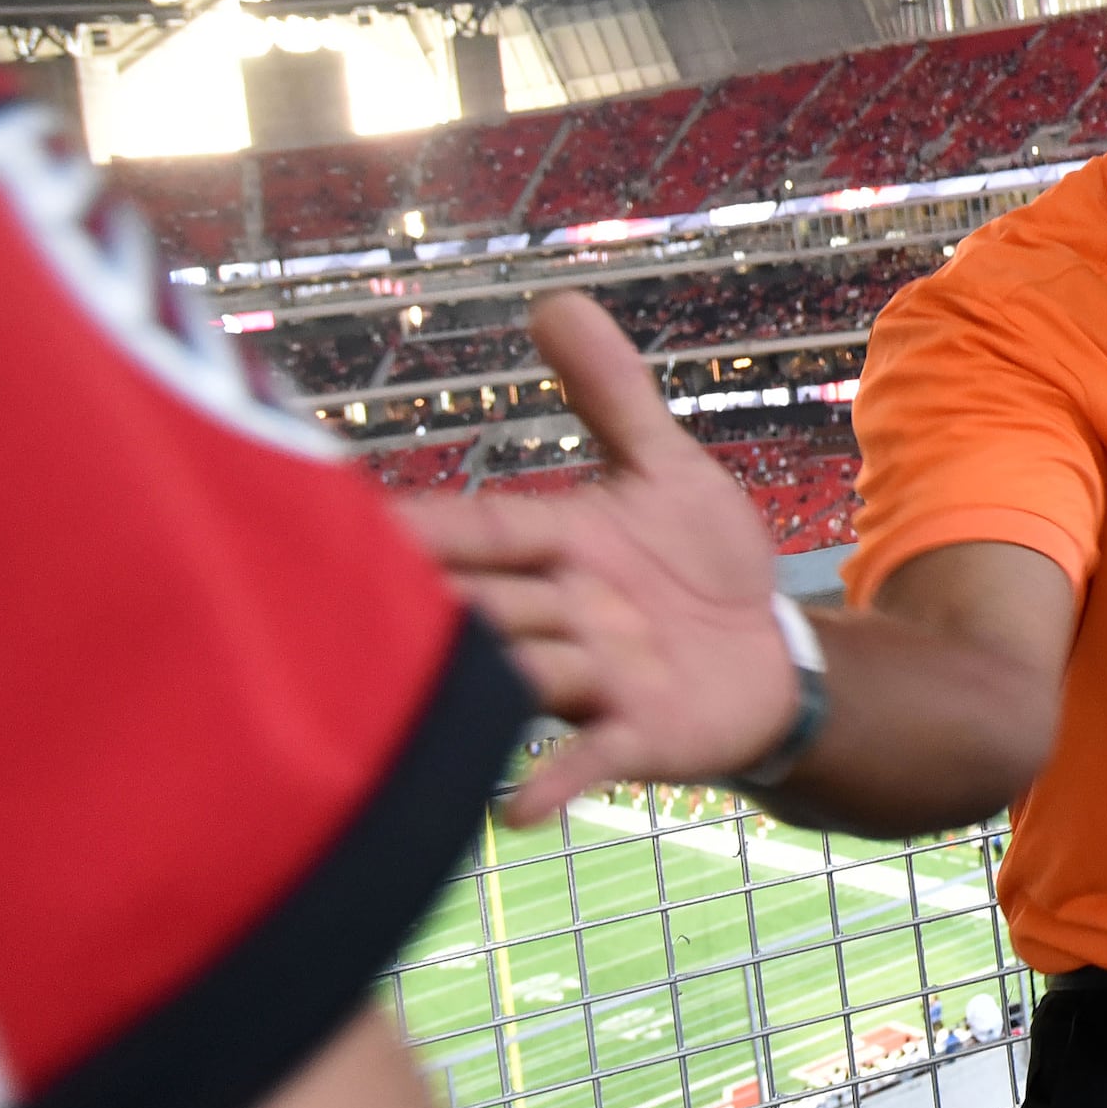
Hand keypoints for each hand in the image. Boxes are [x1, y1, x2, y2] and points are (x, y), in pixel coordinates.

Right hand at [398, 292, 796, 821]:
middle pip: (481, 607)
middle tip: (345, 618)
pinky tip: (516, 809)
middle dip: (431, 610)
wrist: (769, 654)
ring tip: (447, 691)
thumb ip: (611, 393)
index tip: (337, 521)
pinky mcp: (634, 735)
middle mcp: (554, 615)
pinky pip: (587, 760)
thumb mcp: (664, 468)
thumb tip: (556, 298)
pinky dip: (554, 781)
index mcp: (551, 547)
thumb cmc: (700, 563)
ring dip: (500, 679)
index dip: (417, 529)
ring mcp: (589, 680)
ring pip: (525, 676)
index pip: (473, 531)